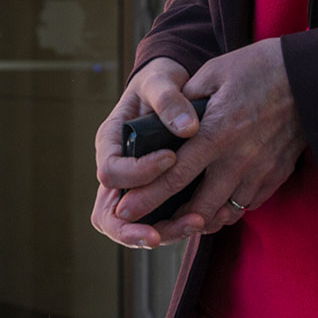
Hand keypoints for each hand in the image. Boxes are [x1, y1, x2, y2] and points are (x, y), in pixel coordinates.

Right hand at [91, 57, 202, 249]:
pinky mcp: (158, 193)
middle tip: (159, 236)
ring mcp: (136, 186)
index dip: (138, 173)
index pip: (110, 172)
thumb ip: (170, 99)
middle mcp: (118, 169)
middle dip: (133, 229)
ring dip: (164, 231)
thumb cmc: (160, 82)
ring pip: (137, 225)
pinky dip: (181, 225)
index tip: (172, 158)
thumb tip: (188, 128)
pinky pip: (162, 220)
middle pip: (112, 215)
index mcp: (110, 142)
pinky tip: (208, 219)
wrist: (172, 88)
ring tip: (197, 224)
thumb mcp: (161, 81)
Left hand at [106, 39, 306, 242]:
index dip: (146, 197)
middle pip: (198, 209)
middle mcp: (237, 161)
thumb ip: (186, 99)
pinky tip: (219, 198)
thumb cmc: (259, 68)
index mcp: (215, 134)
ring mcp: (260, 172)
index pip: (173, 176)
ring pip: (225, 213)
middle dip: (173, 221)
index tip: (124, 210)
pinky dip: (230, 206)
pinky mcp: (276, 176)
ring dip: (203, 217)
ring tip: (185, 214)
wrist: (310, 76)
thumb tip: (166, 119)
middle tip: (154, 222)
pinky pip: (248, 204)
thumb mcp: (214, 72)